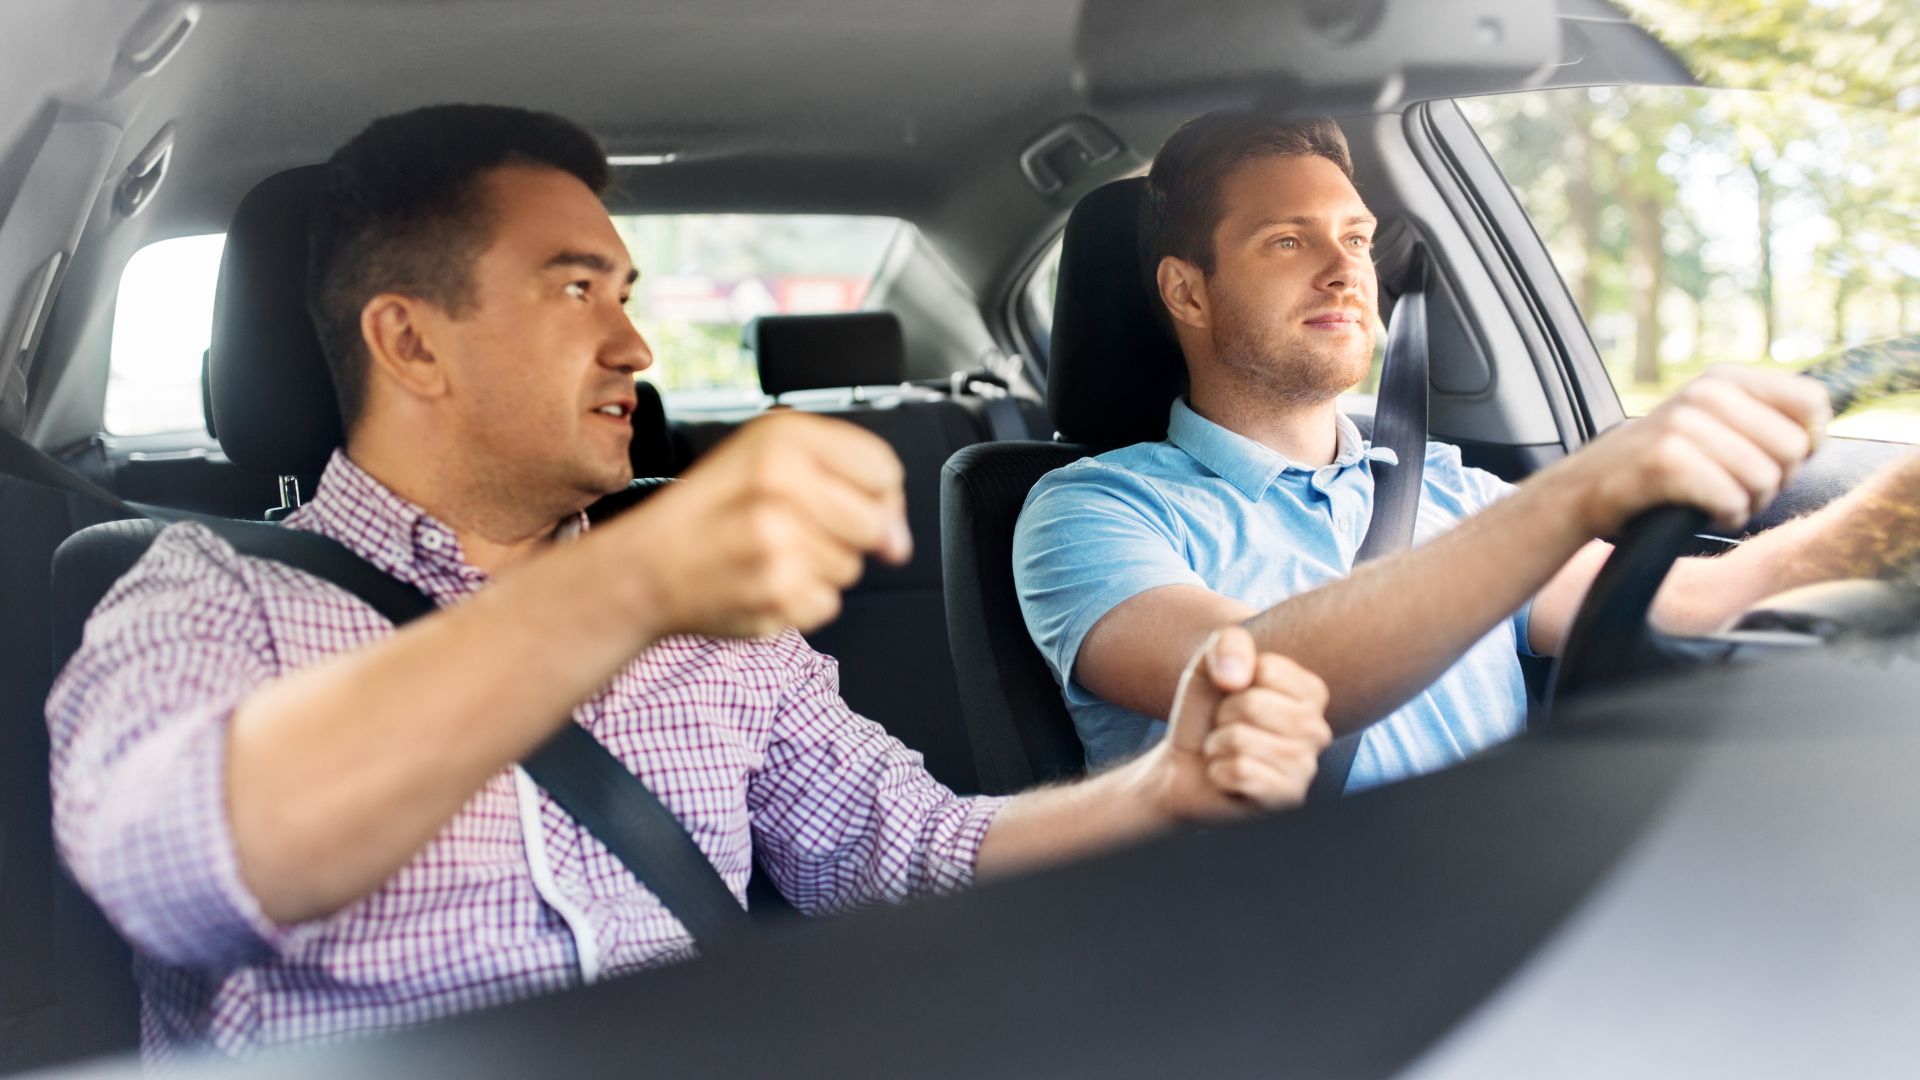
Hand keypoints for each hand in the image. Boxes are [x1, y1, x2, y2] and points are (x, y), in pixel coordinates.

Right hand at [611, 411, 911, 637]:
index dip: (876, 494)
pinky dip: (801, 602)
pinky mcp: (777, 592)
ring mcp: (779, 540)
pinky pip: (828, 603)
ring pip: (852, 566)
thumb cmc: (714, 509)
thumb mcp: (769, 456)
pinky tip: (762, 582)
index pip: (883, 469)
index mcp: (785, 437)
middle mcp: (782, 482)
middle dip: (847, 535)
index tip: (846, 503)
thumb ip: (847, 479)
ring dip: (819, 568)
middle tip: (793, 530)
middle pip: (876, 522)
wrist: (645, 566)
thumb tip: (900, 542)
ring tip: (768, 554)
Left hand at [1136, 626, 1332, 821]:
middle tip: (1226, 728)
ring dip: (1218, 745)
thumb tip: (1236, 678)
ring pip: (1240, 739)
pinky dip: (1219, 772)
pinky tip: (1227, 777)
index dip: (1233, 680)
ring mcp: (1305, 768)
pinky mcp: (1287, 799)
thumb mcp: (1211, 664)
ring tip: (1226, 752)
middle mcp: (1318, 730)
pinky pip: (1240, 771)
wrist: (1185, 764)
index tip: (1233, 695)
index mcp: (1310, 693)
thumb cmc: (1207, 713)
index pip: (1266, 668)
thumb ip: (1228, 643)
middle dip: (1223, 715)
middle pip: (1251, 704)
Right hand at [1555, 366, 1830, 534]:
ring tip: (1713, 499)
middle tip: (1733, 486)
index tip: (1770, 459)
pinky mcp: (1667, 461)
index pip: (1811, 402)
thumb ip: (1760, 418)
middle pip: (1793, 448)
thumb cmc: (1656, 468)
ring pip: (1764, 479)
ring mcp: (1683, 425)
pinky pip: (1731, 500)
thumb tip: (1819, 432)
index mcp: (1722, 378)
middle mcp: (1704, 393)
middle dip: (1772, 480)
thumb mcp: (1708, 425)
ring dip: (1745, 503)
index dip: (1805, 442)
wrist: (1582, 491)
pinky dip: (1722, 516)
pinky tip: (1697, 511)